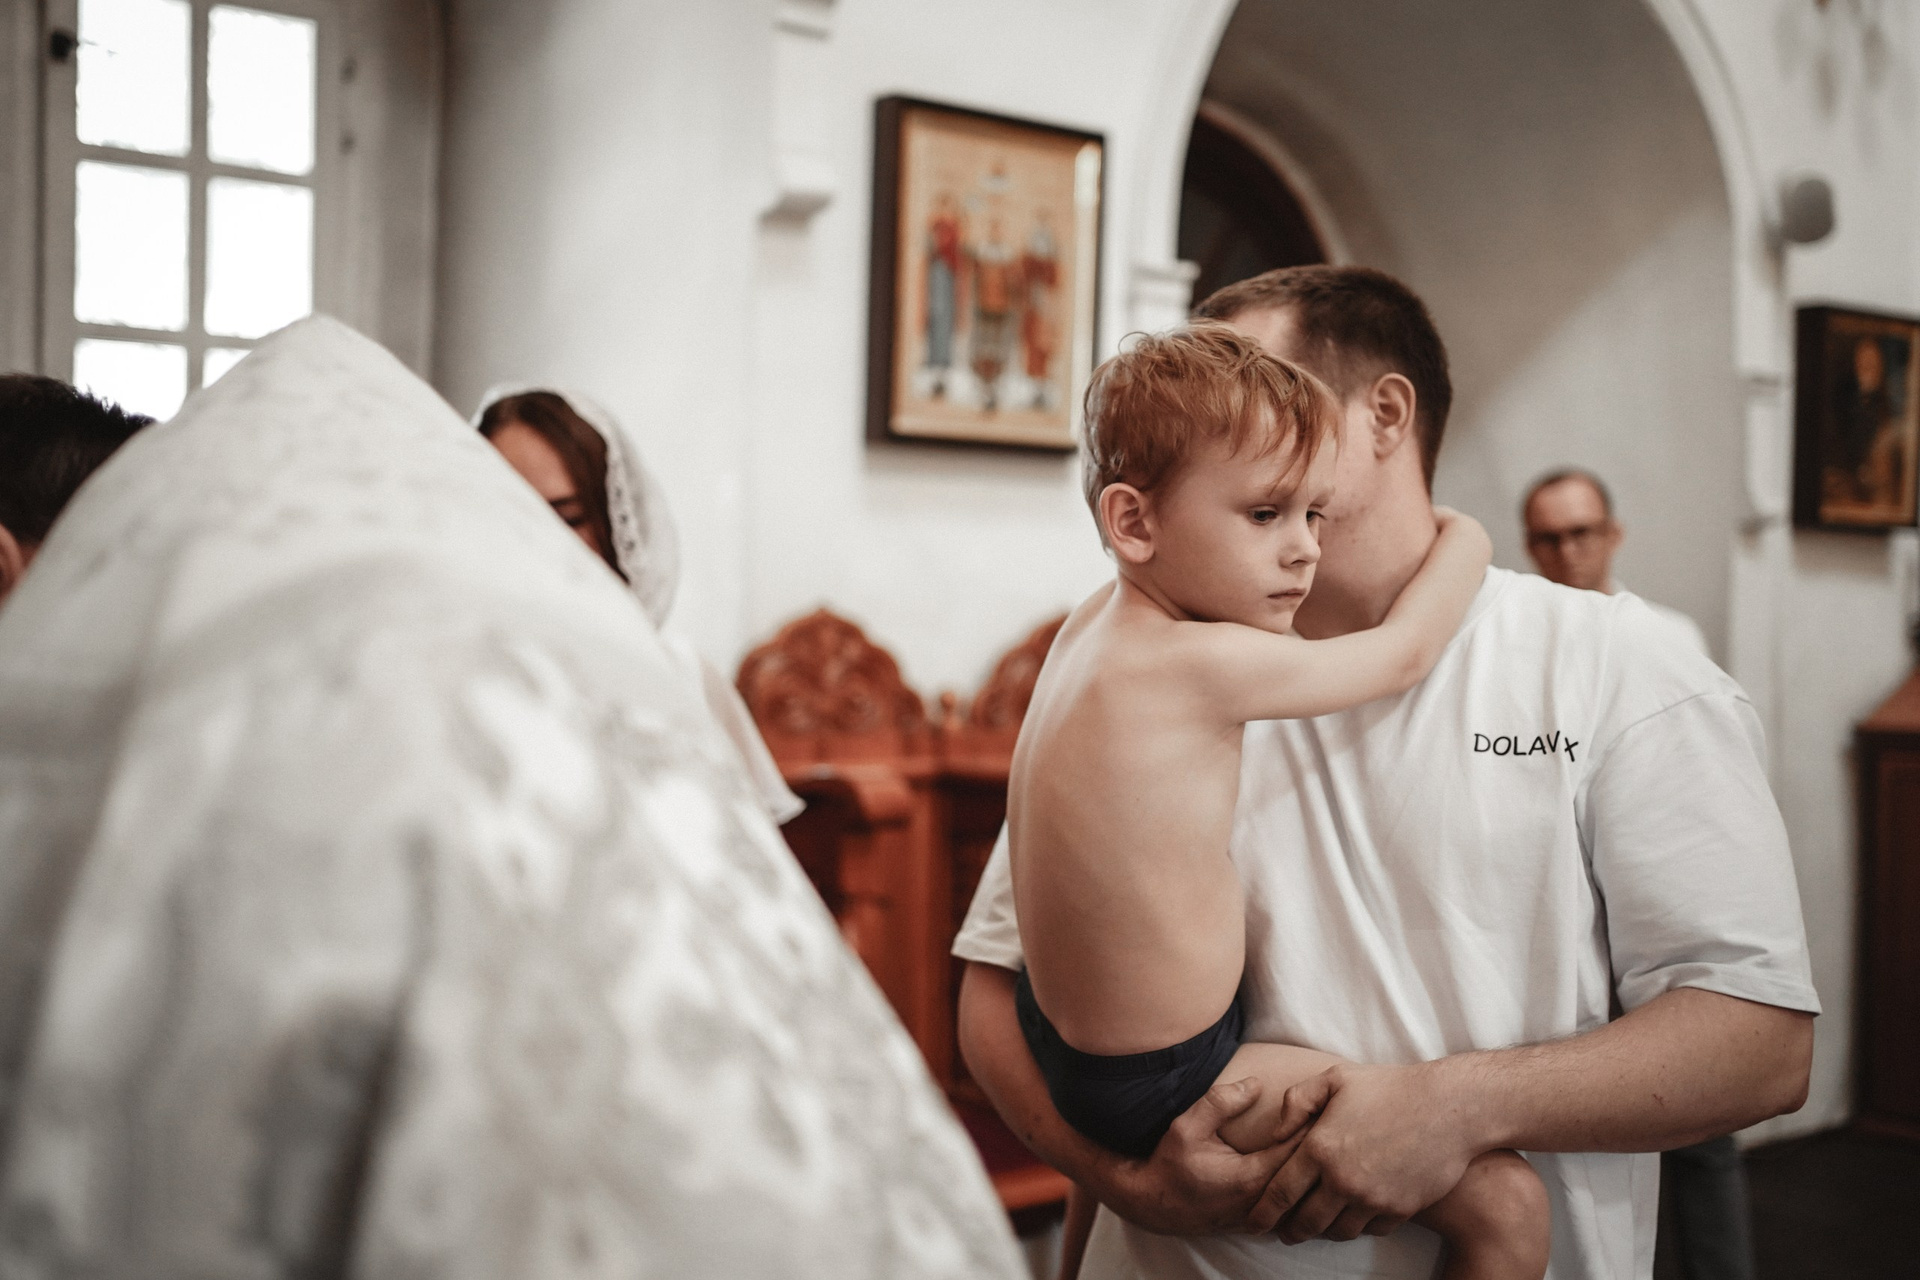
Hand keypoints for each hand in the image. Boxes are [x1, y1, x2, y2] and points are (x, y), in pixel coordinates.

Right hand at [1092, 1077, 1305, 1235]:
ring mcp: (1262, 1217)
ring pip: (1303, 1194)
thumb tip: (1256, 1083)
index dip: (1314, 1126)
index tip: (1324, 1106)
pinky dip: (1300, 1185)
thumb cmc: (1169, 1165)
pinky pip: (1291, 1205)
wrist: (1153, 1205)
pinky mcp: (1259, 1223)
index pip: (1299, 1151)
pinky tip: (1303, 1165)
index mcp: (1251, 1178)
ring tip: (1323, 1140)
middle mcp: (1263, 1203)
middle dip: (1321, 1146)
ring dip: (1312, 1168)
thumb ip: (1221, 1102)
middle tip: (1333, 1119)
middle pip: (1309, 1174)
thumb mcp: (1188, 1126)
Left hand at [1244, 1061, 1484, 1241]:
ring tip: (1318, 1224)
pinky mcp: (1400, 1209)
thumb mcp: (1335, 1079)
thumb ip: (1296, 1101)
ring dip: (1324, 1231)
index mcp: (1320, 1148)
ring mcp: (1373, 1198)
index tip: (1252, 1224)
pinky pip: (1371, 1230)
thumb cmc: (1389, 1087)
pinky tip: (1355, 1215)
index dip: (1263, 1213)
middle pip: (1306, 1222)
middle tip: (1284, 1232)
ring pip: (1338, 1231)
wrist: (1449, 1107)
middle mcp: (1343, 1180)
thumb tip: (1275, 1132)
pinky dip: (1359, 1226)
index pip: (1280, 1192)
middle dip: (1290, 1231)